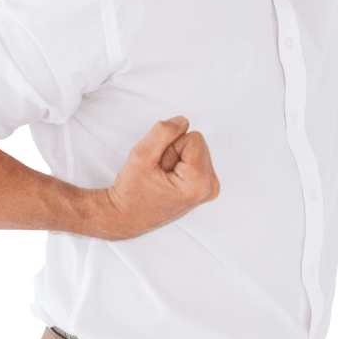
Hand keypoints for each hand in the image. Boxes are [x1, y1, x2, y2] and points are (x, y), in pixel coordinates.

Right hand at [98, 116, 219, 239]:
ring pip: (195, 149)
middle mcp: (210, 187)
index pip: (193, 137)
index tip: (158, 168)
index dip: (170, 147)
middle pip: (197, 143)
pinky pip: (194, 159)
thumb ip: (163, 132)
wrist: (126, 217)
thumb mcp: (141, 155)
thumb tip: (183, 121)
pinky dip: (179, 165)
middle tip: (158, 173)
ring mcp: (209, 189)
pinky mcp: (205, 188)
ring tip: (161, 178)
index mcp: (200, 183)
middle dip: (174, 152)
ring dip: (175, 158)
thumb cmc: (131, 192)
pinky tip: (168, 181)